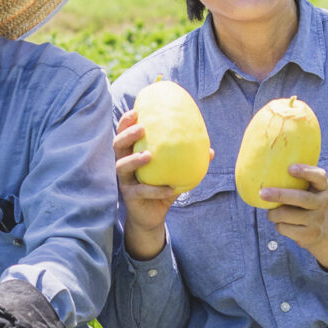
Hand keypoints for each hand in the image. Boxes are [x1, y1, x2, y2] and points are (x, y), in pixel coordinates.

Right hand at [113, 110, 184, 259]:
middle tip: (142, 128)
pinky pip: (140, 191)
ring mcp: (125, 182)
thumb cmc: (161, 188)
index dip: (126, 122)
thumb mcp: (173, 172)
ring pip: (122, 167)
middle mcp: (124, 165)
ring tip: (149, 156)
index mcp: (132, 154)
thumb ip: (186, 160)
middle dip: (127, 135)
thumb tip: (210, 150)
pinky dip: (155, 190)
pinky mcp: (130, 197)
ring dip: (134, 160)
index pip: (124, 134)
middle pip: (117, 146)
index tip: (136, 111)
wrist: (151, 216)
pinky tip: (169, 189)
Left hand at [261, 164, 327, 270]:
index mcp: (322, 187)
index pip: (319, 176)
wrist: (324, 230)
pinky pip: (285, 228)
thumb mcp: (308, 190)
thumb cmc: (306, 203)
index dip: (306, 171)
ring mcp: (316, 220)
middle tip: (262, 193)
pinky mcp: (309, 235)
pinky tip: (282, 222)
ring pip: (287, 215)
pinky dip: (278, 225)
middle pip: (302, 198)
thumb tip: (261, 169)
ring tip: (272, 211)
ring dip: (274, 213)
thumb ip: (294, 180)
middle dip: (280, 195)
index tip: (290, 168)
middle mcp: (322, 203)